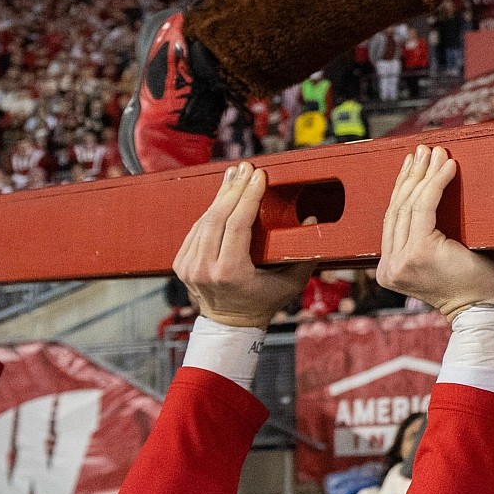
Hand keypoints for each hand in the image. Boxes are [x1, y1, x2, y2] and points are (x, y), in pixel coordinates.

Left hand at [174, 163, 308, 328]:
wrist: (231, 325)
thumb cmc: (264, 303)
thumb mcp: (290, 283)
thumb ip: (305, 254)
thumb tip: (312, 221)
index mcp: (229, 272)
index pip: (236, 224)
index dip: (248, 196)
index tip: (259, 176)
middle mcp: (204, 269)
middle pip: (216, 217)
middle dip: (234, 188)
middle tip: (247, 168)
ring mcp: (188, 267)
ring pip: (203, 220)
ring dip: (220, 196)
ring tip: (235, 175)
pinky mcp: (181, 264)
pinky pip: (195, 230)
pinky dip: (209, 211)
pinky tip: (222, 197)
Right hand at [376, 146, 493, 317]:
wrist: (489, 311)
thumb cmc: (477, 288)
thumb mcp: (444, 262)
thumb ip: (430, 241)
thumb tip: (430, 205)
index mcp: (392, 270)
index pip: (394, 221)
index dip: (403, 189)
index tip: (414, 165)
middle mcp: (390, 267)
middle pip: (397, 210)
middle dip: (410, 176)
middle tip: (422, 151)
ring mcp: (401, 261)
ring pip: (409, 206)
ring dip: (423, 175)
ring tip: (435, 153)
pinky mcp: (419, 252)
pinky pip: (425, 209)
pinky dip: (437, 184)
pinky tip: (448, 167)